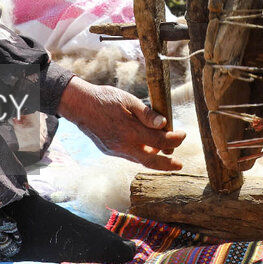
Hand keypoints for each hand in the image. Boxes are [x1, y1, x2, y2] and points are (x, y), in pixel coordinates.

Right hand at [57, 77, 185, 169]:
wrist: (80, 105)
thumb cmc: (105, 99)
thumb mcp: (128, 100)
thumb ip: (146, 114)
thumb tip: (163, 124)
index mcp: (131, 132)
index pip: (160, 141)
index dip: (175, 139)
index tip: (183, 135)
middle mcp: (123, 146)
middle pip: (151, 161)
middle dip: (167, 164)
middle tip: (179, 164)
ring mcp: (115, 150)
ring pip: (139, 159)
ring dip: (153, 157)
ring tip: (163, 150)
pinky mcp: (109, 151)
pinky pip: (129, 155)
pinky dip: (140, 152)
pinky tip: (144, 145)